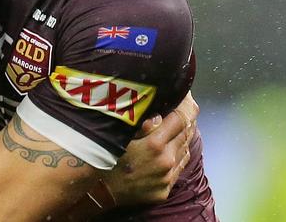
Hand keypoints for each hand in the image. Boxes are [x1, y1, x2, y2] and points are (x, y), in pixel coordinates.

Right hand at [99, 91, 198, 206]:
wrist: (99, 191)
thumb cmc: (105, 157)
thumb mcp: (119, 135)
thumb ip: (142, 123)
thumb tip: (159, 114)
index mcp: (154, 144)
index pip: (181, 118)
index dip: (186, 103)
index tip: (185, 93)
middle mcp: (165, 161)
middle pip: (186, 132)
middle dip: (186, 116)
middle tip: (182, 104)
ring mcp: (167, 177)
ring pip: (185, 148)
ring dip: (183, 135)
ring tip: (177, 124)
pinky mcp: (165, 189)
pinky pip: (180, 166)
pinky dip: (179, 153)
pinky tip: (173, 146)